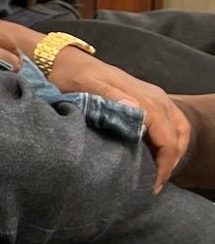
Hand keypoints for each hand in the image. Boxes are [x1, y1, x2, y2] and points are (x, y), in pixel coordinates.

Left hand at [42, 50, 191, 193]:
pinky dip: (170, 138)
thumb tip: (134, 108)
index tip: (154, 183)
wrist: (64, 59)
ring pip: (178, 127)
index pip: (167, 138)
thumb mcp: (86, 85)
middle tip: (157, 181)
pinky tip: (156, 151)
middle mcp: (153, 96)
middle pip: (177, 135)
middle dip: (171, 161)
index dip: (165, 163)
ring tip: (159, 170)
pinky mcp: (146, 97)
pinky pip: (169, 121)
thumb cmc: (72, 74)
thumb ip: (109, 96)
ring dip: (174, 150)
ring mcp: (152, 95)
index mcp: (143, 97)